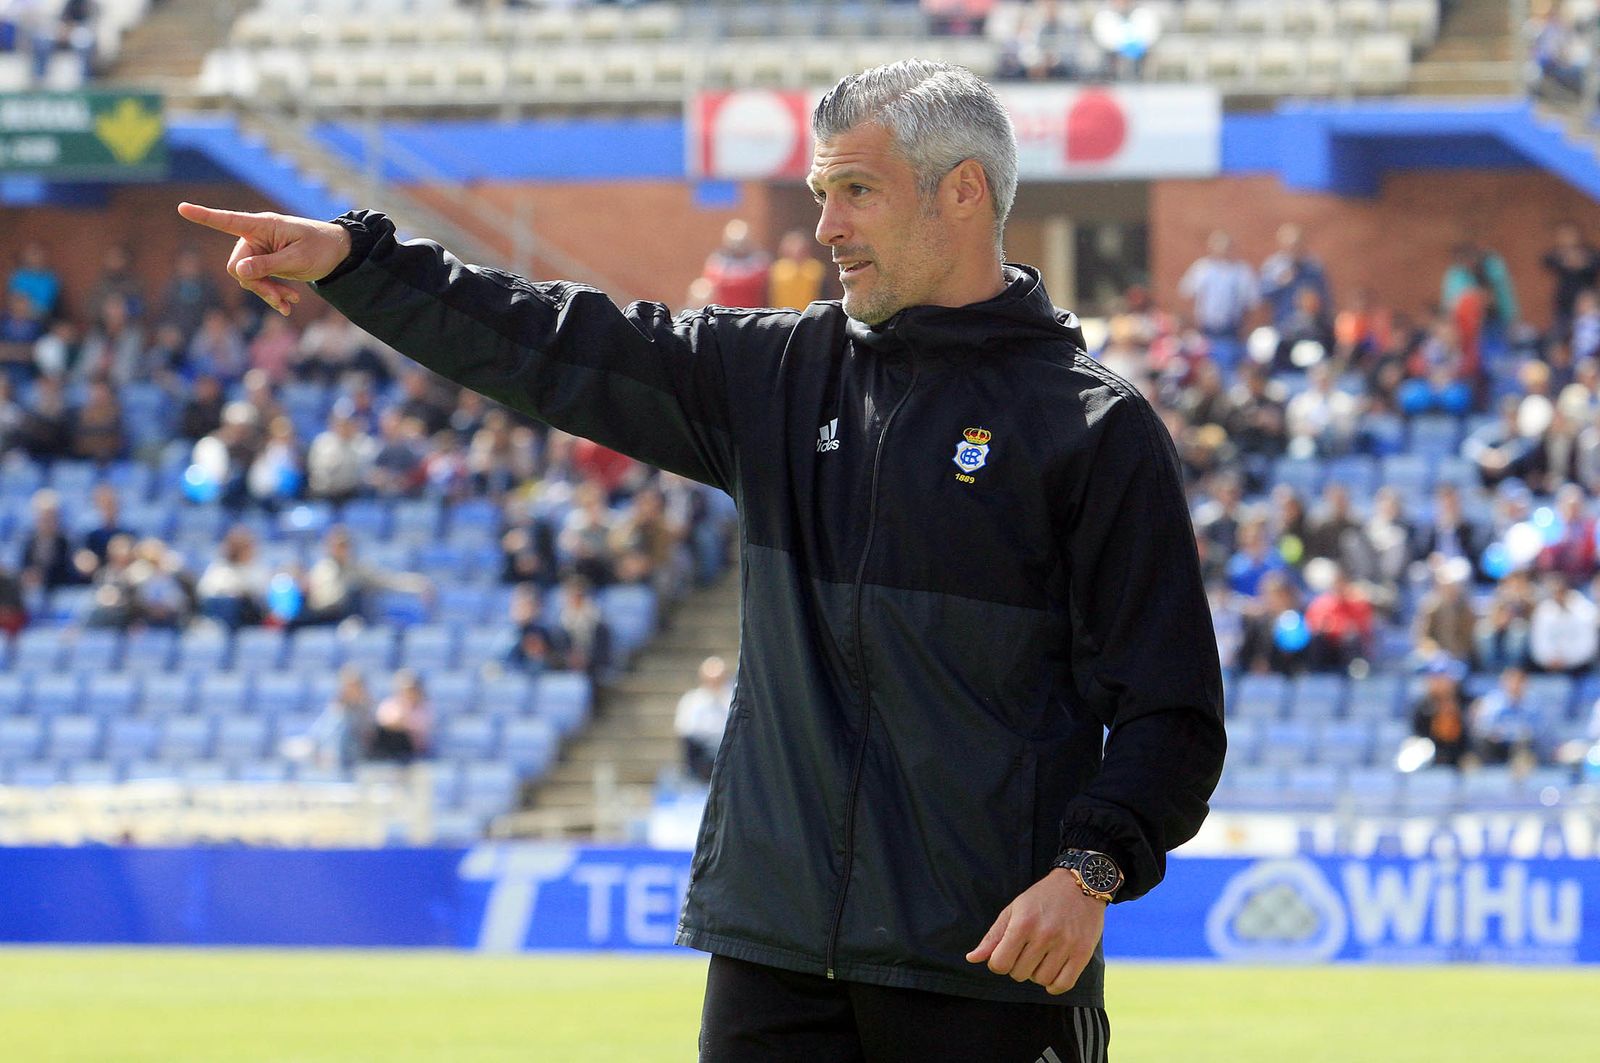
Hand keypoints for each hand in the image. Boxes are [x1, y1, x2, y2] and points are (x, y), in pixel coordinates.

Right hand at [176, 202, 353, 316]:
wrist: (336, 253)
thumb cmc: (320, 247)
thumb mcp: (297, 259)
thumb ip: (267, 264)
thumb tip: (238, 272)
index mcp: (262, 226)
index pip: (228, 221)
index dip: (204, 216)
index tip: (182, 207)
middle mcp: (255, 237)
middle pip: (237, 266)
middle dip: (256, 285)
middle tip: (280, 299)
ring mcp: (259, 251)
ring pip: (246, 278)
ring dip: (266, 293)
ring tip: (290, 302)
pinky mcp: (265, 264)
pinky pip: (257, 282)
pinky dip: (271, 294)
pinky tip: (289, 304)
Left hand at [966, 869, 1105, 995]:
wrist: (1080, 885)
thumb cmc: (1042, 898)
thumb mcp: (1014, 910)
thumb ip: (993, 937)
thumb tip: (971, 959)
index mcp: (1023, 923)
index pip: (999, 964)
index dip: (998, 963)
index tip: (1005, 955)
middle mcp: (1044, 935)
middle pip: (1019, 974)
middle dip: (1018, 967)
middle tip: (1026, 952)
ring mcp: (1065, 945)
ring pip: (1040, 981)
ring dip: (1037, 974)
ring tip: (1041, 958)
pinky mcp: (1082, 953)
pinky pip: (1063, 984)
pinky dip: (1054, 985)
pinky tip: (1052, 972)